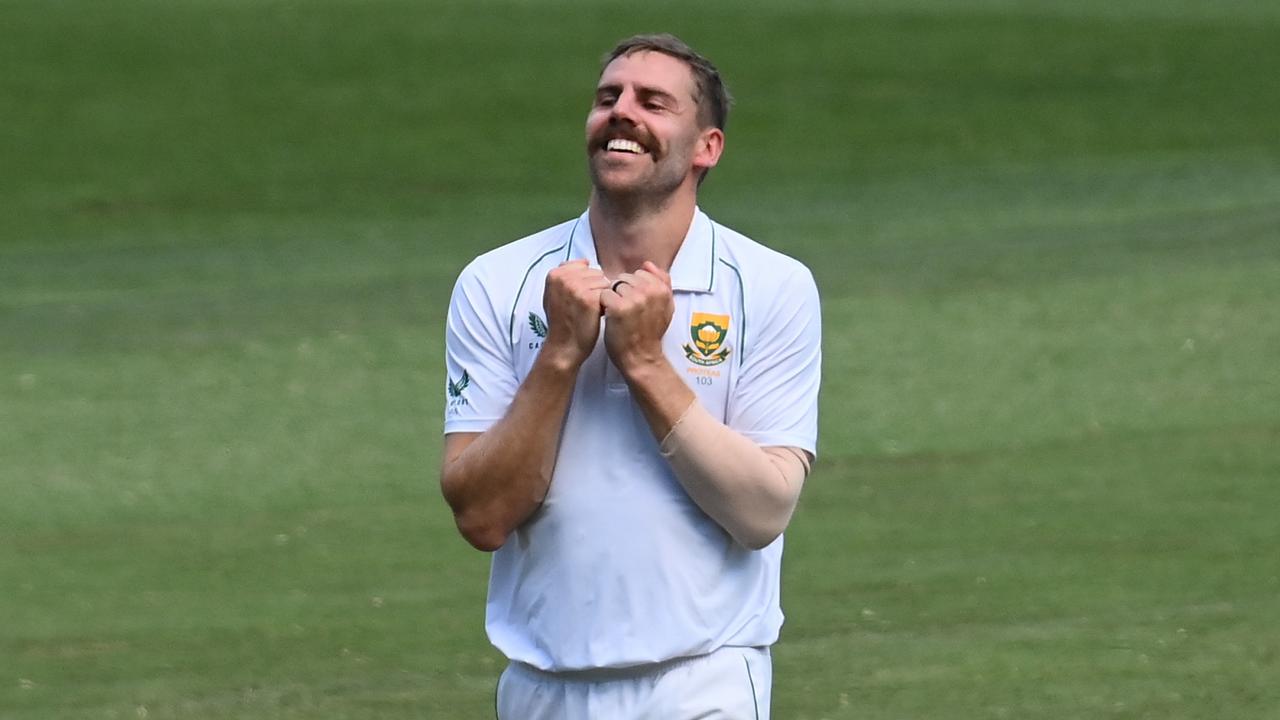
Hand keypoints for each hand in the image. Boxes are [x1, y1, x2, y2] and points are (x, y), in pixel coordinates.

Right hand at [541, 259, 609, 368]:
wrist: (564, 346)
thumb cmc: (562, 321)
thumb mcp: (554, 294)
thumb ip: (566, 275)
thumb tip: (585, 261)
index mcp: (554, 274)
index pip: (583, 266)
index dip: (585, 282)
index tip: (576, 298)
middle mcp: (563, 278)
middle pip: (595, 272)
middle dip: (594, 288)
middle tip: (583, 306)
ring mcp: (576, 287)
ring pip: (604, 281)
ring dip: (602, 295)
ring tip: (589, 310)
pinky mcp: (589, 299)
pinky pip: (608, 292)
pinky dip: (606, 303)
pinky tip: (596, 314)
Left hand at [601, 261, 674, 375]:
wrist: (641, 357)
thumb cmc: (650, 332)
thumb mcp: (666, 306)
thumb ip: (662, 282)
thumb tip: (647, 264)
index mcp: (662, 289)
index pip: (640, 274)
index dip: (634, 289)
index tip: (637, 305)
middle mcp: (649, 291)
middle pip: (625, 278)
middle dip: (622, 292)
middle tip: (627, 312)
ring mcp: (634, 298)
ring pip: (613, 286)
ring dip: (612, 299)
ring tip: (619, 315)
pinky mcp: (618, 307)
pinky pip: (604, 295)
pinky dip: (604, 306)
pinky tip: (611, 317)